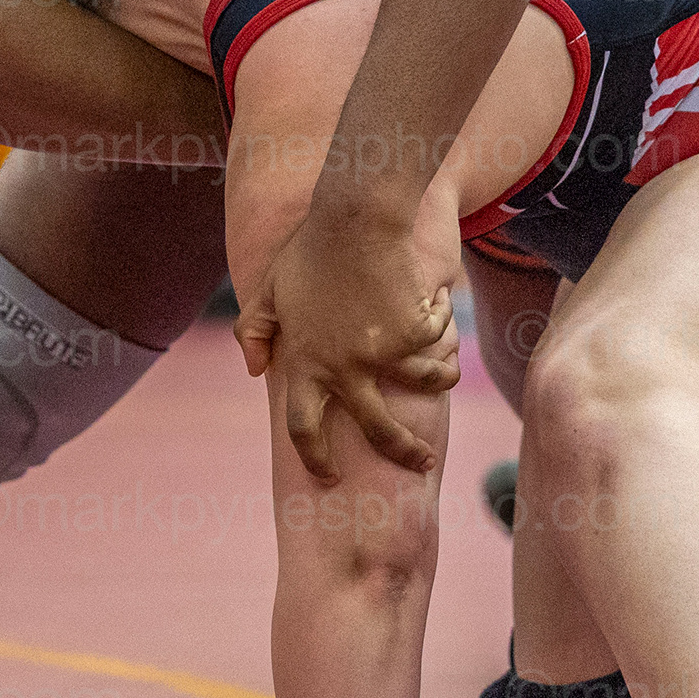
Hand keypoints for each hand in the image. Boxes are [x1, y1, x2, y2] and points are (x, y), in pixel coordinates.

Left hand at [235, 207, 458, 482]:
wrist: (357, 221)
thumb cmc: (309, 251)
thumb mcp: (268, 290)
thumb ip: (254, 331)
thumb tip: (255, 370)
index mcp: (308, 364)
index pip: (303, 428)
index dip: (314, 458)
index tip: (327, 477)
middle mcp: (348, 368)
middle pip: (379, 430)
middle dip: (404, 452)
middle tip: (420, 464)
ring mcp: (385, 353)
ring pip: (426, 383)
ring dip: (439, 380)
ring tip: (445, 376)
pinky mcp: (415, 332)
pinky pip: (435, 338)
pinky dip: (438, 323)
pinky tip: (434, 305)